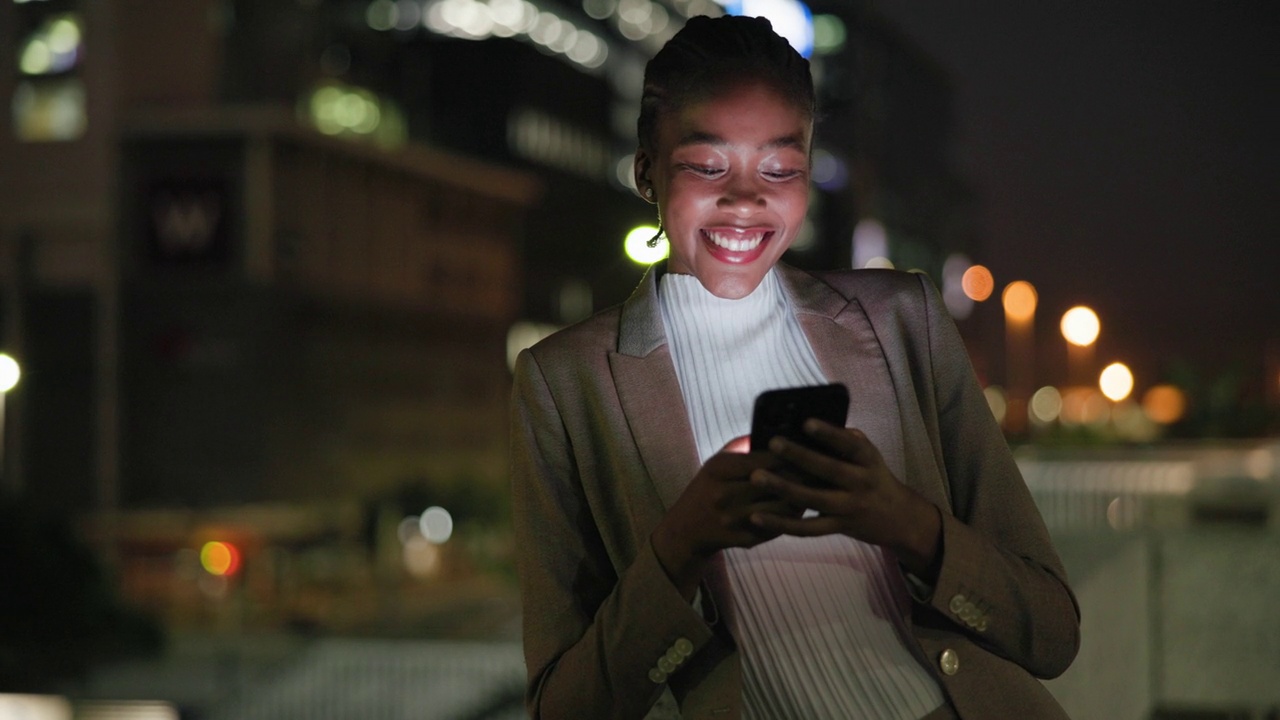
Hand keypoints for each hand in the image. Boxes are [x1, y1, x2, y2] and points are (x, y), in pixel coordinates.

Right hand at [651, 437, 802, 598]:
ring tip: (818, 487)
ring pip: (781, 508)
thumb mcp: (716, 462)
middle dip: (802, 475)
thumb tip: (774, 431)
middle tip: (823, 467)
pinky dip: (792, 516)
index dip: (790, 454)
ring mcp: (735, 521)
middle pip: (776, 483)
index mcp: (719, 470)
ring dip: (803, 497)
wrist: (687, 528)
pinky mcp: (744, 540)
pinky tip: (803, 506)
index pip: (764, 459)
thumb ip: (742, 446)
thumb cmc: (708, 487)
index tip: (809, 448)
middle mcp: (725, 495)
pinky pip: (778, 527)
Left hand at [748, 420, 942, 579]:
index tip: (806, 422)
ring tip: (757, 477)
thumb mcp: (869, 456)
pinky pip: (807, 529)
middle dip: (800, 456)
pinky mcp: (838, 528)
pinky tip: (757, 517)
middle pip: (829, 470)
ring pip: (814, 499)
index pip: (850, 444)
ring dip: (783, 488)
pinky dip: (782, 524)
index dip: (830, 434)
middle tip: (774, 443)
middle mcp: (861, 483)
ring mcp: (850, 508)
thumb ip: (846, 441)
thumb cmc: (874, 477)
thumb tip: (813, 422)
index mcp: (868, 460)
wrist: (899, 518)